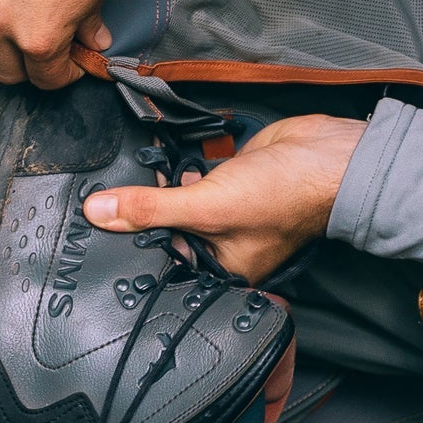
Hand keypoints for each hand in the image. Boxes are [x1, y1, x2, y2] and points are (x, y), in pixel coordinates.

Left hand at [81, 115, 363, 281]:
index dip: (135, 250)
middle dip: (141, 216)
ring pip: (177, 205)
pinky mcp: (227, 180)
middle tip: (102, 203)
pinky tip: (156, 162)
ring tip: (125, 180)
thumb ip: (151, 209)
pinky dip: (175, 171)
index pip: (167, 266)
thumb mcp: (208, 206)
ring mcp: (225, 210)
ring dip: (157, 190)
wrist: (326, 154)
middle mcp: (223, 244)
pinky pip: (191, 180)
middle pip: (169, 233)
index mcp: (223, 269)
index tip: (96, 236)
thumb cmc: (285, 195)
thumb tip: (100, 213)